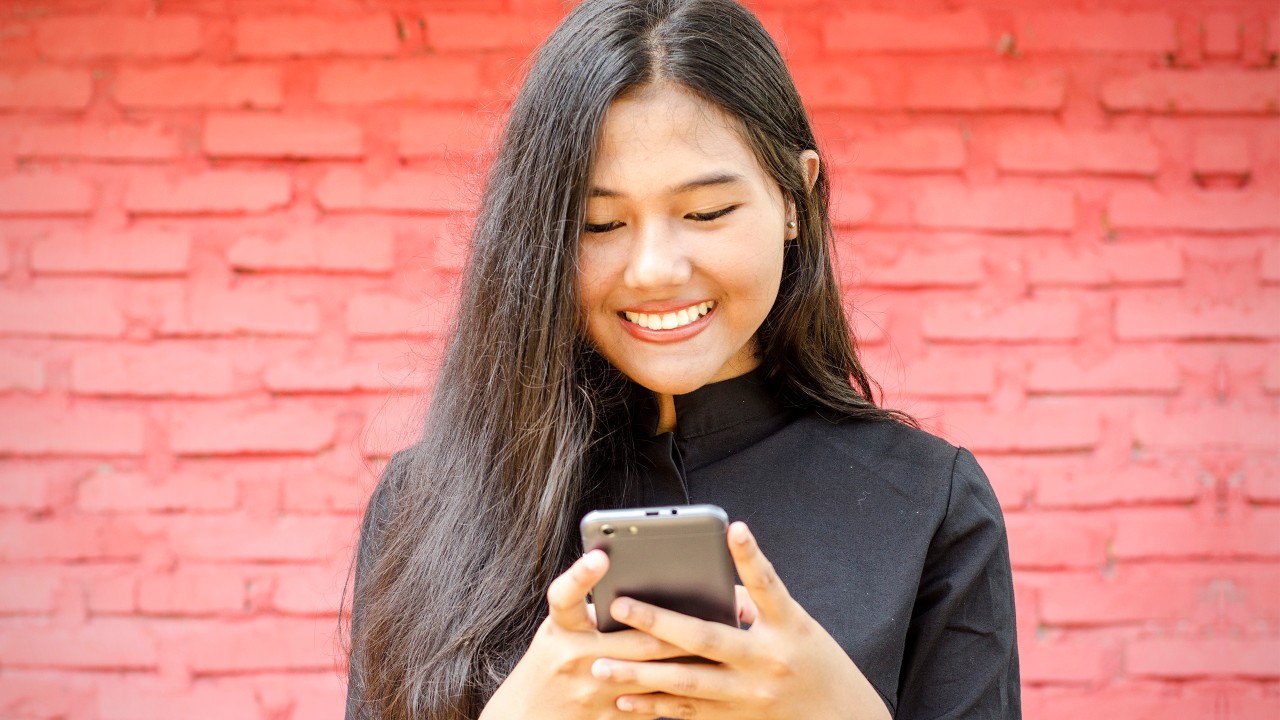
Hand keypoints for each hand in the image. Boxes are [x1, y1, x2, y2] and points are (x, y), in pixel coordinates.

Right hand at [479, 549, 688, 719]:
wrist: (527, 718)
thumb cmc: (550, 664)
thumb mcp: (558, 631)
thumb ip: (590, 610)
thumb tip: (638, 583)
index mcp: (560, 629)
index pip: (565, 597)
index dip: (581, 576)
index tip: (600, 556)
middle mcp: (574, 658)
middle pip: (634, 639)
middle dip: (672, 625)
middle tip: (706, 604)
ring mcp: (593, 691)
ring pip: (651, 672)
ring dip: (684, 658)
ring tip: (716, 640)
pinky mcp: (609, 717)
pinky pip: (652, 701)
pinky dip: (676, 687)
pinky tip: (701, 676)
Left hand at [591, 522, 891, 719]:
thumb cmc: (816, 663)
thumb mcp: (799, 627)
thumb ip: (757, 604)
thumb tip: (715, 585)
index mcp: (788, 627)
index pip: (768, 586)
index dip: (752, 556)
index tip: (734, 528)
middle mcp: (766, 660)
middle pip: (707, 638)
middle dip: (658, 622)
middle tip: (618, 606)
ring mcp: (748, 694)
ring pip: (686, 683)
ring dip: (640, 675)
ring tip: (601, 665)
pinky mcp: (736, 718)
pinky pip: (688, 713)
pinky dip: (654, 707)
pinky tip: (624, 700)